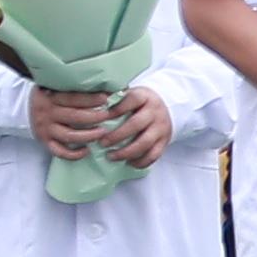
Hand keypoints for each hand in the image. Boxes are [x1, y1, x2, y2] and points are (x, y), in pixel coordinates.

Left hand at [39, 82, 174, 165]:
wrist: (169, 106)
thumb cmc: (139, 102)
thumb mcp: (130, 93)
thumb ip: (114, 97)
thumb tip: (86, 99)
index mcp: (143, 97)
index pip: (130, 100)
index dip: (115, 109)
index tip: (101, 117)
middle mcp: (154, 112)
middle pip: (136, 124)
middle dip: (117, 136)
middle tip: (101, 143)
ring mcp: (161, 128)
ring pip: (145, 143)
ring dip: (126, 152)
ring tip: (111, 157)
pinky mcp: (165, 142)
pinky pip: (154, 155)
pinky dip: (141, 161)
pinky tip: (129, 163)